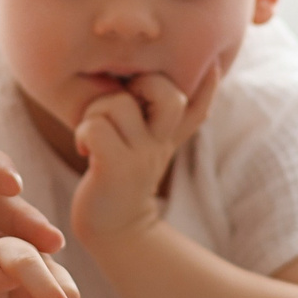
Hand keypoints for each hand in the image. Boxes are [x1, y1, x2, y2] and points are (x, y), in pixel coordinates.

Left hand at [69, 59, 225, 245]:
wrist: (113, 232)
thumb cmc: (120, 182)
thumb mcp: (146, 152)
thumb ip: (154, 125)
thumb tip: (153, 98)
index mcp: (168, 138)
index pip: (198, 108)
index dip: (208, 86)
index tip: (214, 66)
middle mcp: (159, 145)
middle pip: (168, 95)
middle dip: (141, 83)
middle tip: (122, 101)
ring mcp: (139, 157)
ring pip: (119, 104)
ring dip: (97, 110)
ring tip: (92, 131)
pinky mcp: (114, 167)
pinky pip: (96, 128)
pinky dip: (83, 132)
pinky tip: (85, 149)